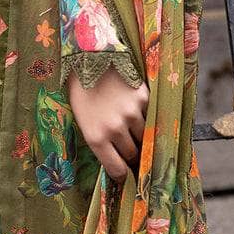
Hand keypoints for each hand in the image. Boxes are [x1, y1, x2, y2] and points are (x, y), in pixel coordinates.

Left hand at [67, 67, 148, 185]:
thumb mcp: (84, 122)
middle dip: (131, 152)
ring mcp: (131, 113)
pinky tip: (134, 106)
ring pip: (145, 137)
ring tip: (130, 123)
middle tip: (128, 145)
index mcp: (95, 137)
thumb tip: (120, 164)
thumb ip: (101, 143)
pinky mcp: (142, 98)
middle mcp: (114, 128)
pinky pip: (150, 116)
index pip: (117, 170)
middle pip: (133, 154)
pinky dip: (145, 115)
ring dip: (140, 134)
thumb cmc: (83, 93)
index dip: (123, 174)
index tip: (126, 175)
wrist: (89, 58)